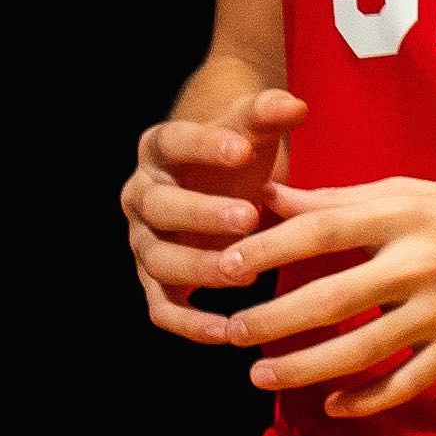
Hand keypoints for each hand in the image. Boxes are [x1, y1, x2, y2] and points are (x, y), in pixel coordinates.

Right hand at [125, 87, 310, 340]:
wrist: (223, 184)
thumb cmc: (239, 157)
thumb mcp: (253, 131)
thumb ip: (267, 114)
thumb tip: (293, 104)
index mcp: (160, 149)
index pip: (173, 142)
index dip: (204, 145)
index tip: (243, 149)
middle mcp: (142, 194)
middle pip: (158, 205)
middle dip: (201, 213)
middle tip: (248, 217)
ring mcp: (145, 240)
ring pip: (158, 259)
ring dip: (199, 267)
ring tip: (248, 270)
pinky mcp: (157, 280)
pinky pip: (162, 307)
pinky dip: (189, 323)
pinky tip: (227, 331)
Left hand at [220, 171, 435, 417]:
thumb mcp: (410, 192)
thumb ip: (340, 201)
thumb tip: (268, 200)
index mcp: (403, 217)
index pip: (321, 230)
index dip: (269, 249)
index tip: (225, 265)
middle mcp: (420, 264)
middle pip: (331, 298)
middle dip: (272, 320)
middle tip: (228, 332)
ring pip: (362, 349)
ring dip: (305, 367)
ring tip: (259, 376)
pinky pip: (407, 381)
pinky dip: (367, 398)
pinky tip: (331, 404)